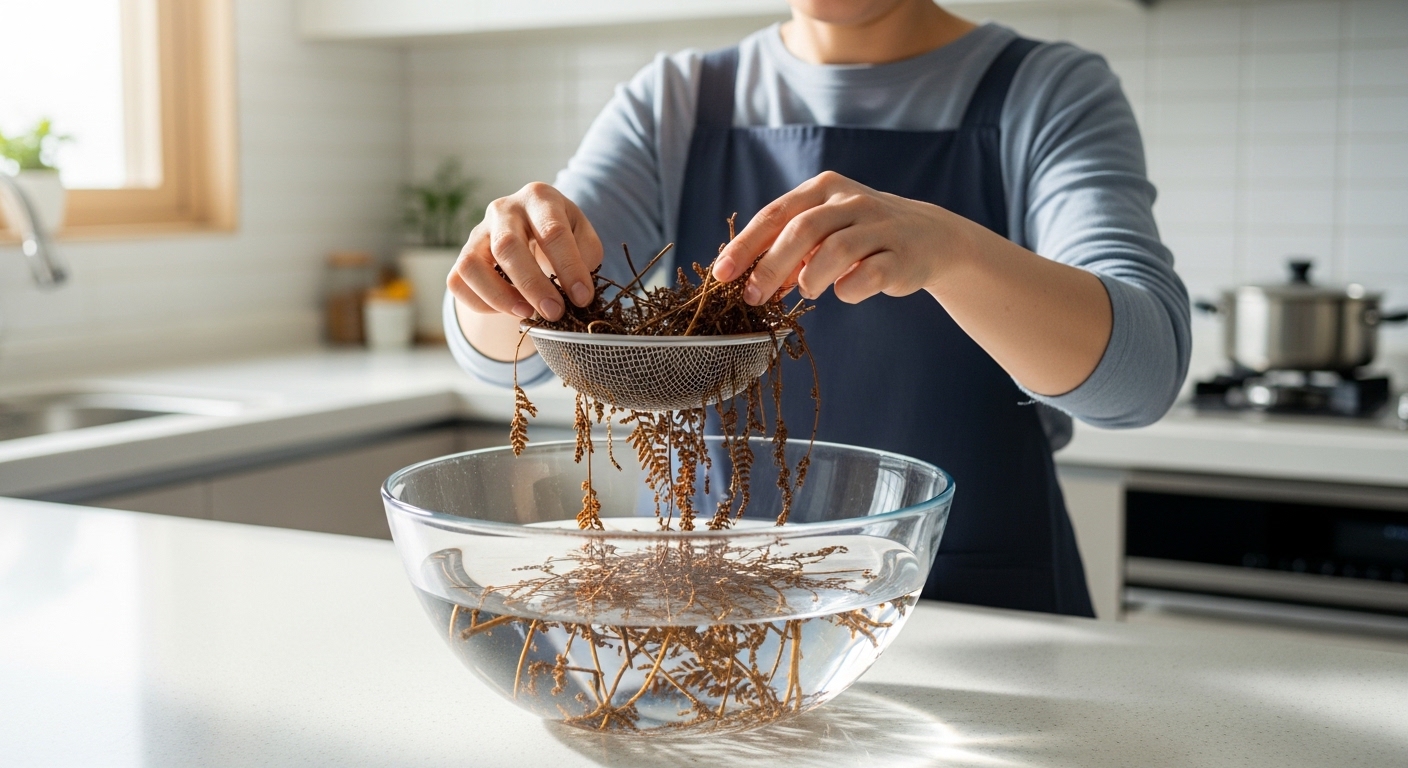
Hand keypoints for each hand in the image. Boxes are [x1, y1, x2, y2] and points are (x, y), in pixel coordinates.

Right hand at [447, 182, 603, 321]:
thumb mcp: (582, 234)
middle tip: (554, 312)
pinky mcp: (461, 256)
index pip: (552, 232)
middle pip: (507, 246)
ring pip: (472, 265)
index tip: (582, 298)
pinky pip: (458, 283)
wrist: (530, 229)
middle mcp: (503, 210)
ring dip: (500, 297)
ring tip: (527, 313)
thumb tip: (576, 289)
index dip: (569, 268)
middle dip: (532, 285)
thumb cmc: (560, 234)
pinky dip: (481, 304)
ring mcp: (477, 232)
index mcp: (538, 198)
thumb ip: (586, 255)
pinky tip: (508, 308)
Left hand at [711, 171, 975, 305]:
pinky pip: (869, 275)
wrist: (929, 237)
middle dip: (771, 267)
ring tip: (807, 292)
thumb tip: (748, 280)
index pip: (775, 215)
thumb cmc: (861, 235)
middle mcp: (850, 200)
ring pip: (836, 250)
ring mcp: (879, 225)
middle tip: (753, 297)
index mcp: (823, 189)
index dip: (745, 246)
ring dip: (812, 279)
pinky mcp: (901, 253)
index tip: (721, 275)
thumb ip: (788, 248)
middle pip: (801, 231)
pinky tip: (845, 290)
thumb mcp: (823, 230)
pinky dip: (849, 289)